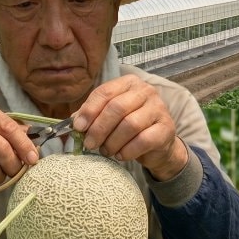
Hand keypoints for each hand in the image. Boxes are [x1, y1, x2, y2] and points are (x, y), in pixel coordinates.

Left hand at [72, 75, 188, 180]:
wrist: (157, 144)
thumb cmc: (127, 127)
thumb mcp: (107, 117)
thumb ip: (91, 116)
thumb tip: (72, 123)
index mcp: (128, 83)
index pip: (104, 92)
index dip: (89, 111)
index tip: (78, 127)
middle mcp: (146, 91)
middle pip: (116, 108)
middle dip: (99, 129)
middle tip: (89, 144)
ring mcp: (159, 108)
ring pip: (130, 125)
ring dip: (112, 142)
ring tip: (105, 151)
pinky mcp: (166, 128)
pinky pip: (143, 140)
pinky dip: (127, 151)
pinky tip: (120, 155)